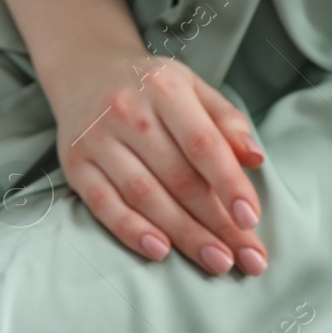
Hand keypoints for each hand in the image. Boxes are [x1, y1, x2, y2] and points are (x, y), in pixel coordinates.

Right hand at [48, 49, 266, 275]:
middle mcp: (128, 112)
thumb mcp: (194, 88)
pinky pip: (105, 205)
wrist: (86, 72)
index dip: (229, 184)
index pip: (203, 144)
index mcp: (165, 89)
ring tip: (217, 261)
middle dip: (217, 223)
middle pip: (179, 178)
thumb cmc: (152, 88)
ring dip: (184, 235)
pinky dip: (132, 231)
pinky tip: (161, 252)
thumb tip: (254, 159)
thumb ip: (227, 121)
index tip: (251, 220)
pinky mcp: (77, 166)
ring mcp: (98, 140)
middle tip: (247, 257)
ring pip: (145, 196)